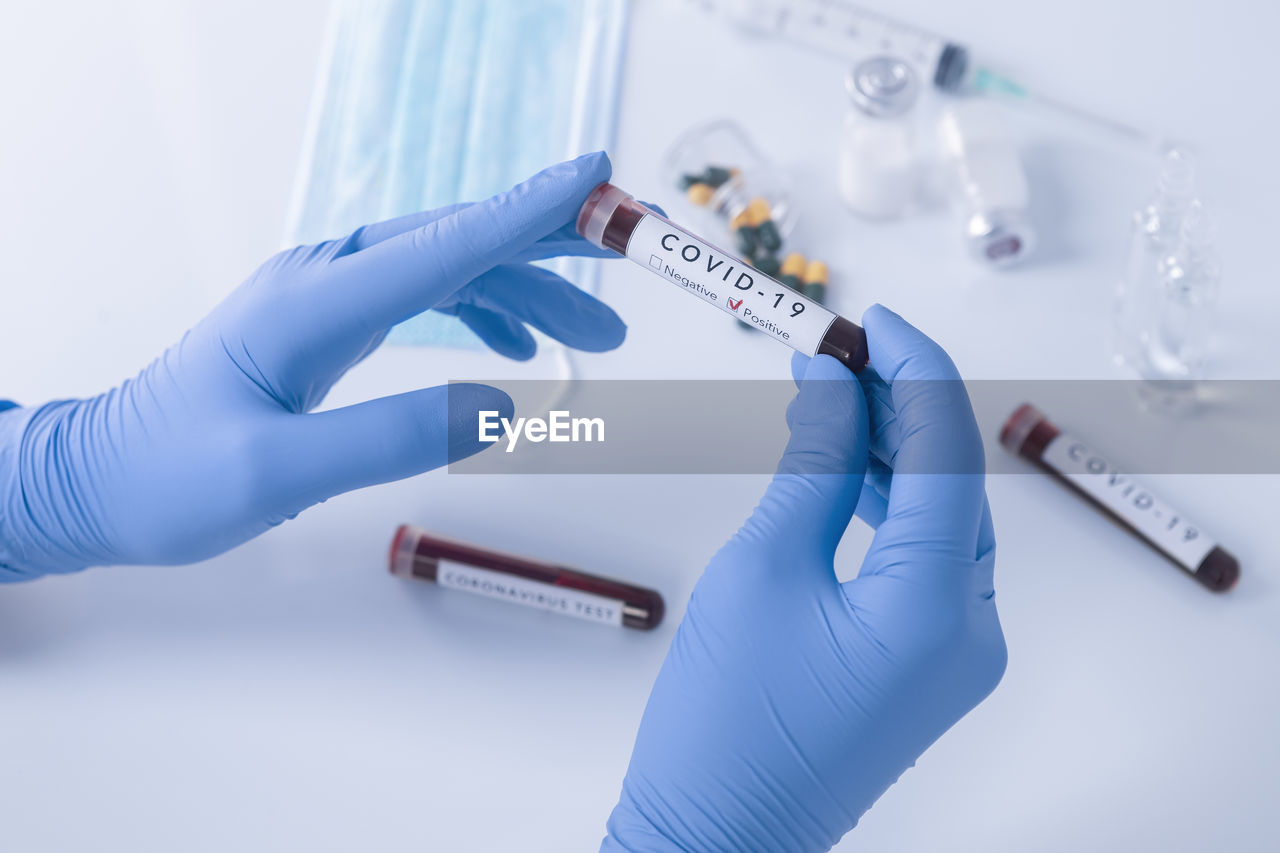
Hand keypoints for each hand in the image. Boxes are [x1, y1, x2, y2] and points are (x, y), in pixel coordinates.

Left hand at [0, 153, 620, 578]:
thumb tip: (498, 409)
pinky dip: (484, 314)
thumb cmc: (168, 478)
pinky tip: (514, 354)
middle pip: (461, 240)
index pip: (443, 246)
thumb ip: (386, 438)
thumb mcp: (274, 474)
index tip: (596, 178)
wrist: (98, 477)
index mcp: (313, 303)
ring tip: (601, 335)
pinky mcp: (327, 322)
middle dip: (554, 242)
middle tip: (636, 248)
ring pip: (452, 269)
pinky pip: (425, 299)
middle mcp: (325, 280)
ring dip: (529, 292)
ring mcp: (326, 296)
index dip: (527, 212)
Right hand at [602, 305, 1006, 851]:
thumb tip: (829, 380)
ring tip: (828, 393)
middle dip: (898, 405)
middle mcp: (969, 628)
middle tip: (834, 348)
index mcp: (933, 606)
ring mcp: (957, 649)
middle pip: (951, 480)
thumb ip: (811, 463)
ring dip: (889, 451)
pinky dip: (886, 504)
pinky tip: (840, 464)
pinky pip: (922, 557)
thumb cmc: (724, 720)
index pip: (944, 452)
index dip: (911, 370)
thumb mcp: (762, 568)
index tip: (869, 320)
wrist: (718, 833)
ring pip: (939, 515)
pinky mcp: (929, 660)